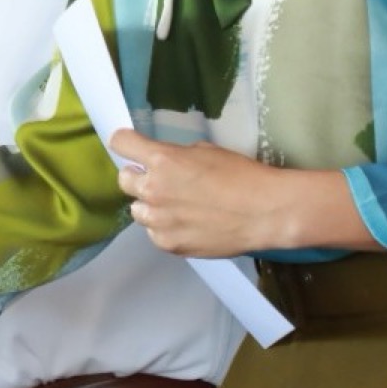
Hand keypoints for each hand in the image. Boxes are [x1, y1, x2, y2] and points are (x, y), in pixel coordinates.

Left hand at [110, 130, 371, 257]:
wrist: (265, 212)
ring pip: (137, 210)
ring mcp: (158, 220)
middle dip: (139, 177)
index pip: (121, 143)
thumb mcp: (207, 151)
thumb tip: (163, 161)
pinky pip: (154, 232)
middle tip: (162, 180)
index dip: (126, 143)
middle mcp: (153, 189)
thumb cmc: (242, 175)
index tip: (132, 146)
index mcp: (162, 160)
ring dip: (151, 205)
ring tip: (178, 207)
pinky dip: (165, 228)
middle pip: (124, 179)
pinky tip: (188, 224)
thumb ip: (177, 156)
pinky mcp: (167, 244)